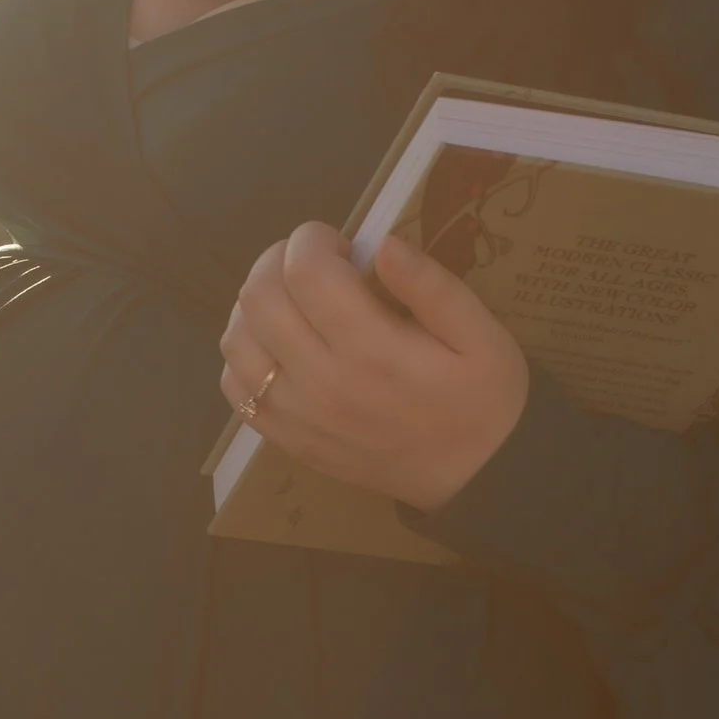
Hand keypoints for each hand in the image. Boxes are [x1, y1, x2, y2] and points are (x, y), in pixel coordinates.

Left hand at [219, 224, 528, 514]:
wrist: (474, 479)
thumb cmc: (482, 401)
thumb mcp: (484, 337)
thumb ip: (434, 288)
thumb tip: (384, 244)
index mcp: (373, 350)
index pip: (306, 271)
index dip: (313, 239)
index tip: (341, 245)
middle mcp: (323, 383)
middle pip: (259, 298)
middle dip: (279, 260)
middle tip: (314, 264)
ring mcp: (297, 415)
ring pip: (235, 340)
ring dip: (255, 303)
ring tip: (292, 299)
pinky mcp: (286, 439)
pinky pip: (234, 388)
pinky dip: (244, 353)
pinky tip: (277, 343)